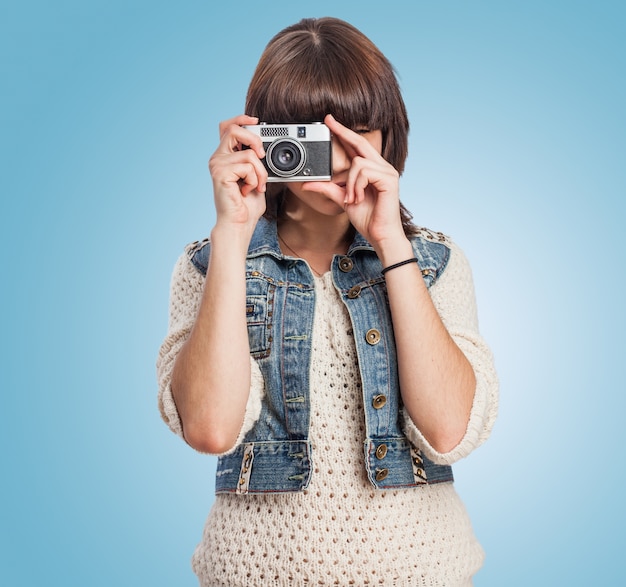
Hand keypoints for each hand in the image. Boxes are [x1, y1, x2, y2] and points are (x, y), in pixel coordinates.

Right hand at [208, 115, 267, 230]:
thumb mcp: (255, 178)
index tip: (256, 121)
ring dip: (260, 173)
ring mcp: (217, 165)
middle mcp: (218, 158)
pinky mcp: (221, 173)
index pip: (227, 127)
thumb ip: (255, 161)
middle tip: (262, 157)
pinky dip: (255, 180)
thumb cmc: (247, 205)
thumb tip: (263, 148)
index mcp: (225, 157)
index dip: (241, 119)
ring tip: (255, 186)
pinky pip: (247, 166)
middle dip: (254, 139)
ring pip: (248, 154)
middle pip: (234, 130)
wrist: (239, 223)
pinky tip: (247, 190)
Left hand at [304, 114, 405, 248]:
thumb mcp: (342, 200)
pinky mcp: (389, 179)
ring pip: (358, 163)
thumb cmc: (367, 218)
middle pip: (360, 142)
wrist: (380, 234)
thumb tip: (307, 183)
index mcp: (372, 170)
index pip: (357, 146)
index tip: (330, 122)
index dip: (344, 133)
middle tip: (328, 121)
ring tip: (353, 198)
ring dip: (350, 183)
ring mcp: (387, 172)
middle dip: (343, 131)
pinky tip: (359, 198)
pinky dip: (357, 186)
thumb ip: (327, 189)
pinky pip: (364, 172)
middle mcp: (382, 167)